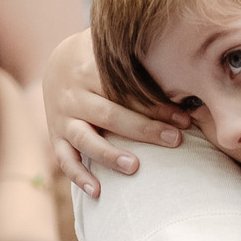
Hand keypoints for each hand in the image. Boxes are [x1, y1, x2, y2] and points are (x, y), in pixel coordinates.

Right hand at [41, 29, 190, 195]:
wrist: (56, 63)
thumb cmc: (100, 58)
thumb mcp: (112, 48)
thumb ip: (138, 54)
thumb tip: (185, 57)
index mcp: (88, 69)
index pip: (125, 90)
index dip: (155, 104)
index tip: (185, 117)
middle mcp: (73, 94)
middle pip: (110, 115)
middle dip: (144, 129)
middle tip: (176, 140)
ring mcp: (61, 117)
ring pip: (85, 139)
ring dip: (109, 154)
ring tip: (134, 167)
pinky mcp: (55, 136)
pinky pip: (65, 160)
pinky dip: (79, 177)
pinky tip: (98, 192)